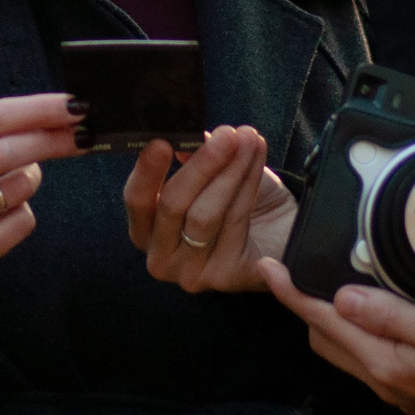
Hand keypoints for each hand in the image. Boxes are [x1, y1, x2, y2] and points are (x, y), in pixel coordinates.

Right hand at [0, 92, 80, 375]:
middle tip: (84, 133)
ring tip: (12, 184)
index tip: (76, 105)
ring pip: (20, 188)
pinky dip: (25, 212)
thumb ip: (5, 127)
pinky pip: (22, 222)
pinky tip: (3, 215)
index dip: (39, 109)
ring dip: (32, 179)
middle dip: (52, 138)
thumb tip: (68, 112)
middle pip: (8, 151)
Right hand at [122, 125, 295, 293]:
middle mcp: (162, 257)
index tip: (162, 142)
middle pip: (173, 206)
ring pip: (206, 216)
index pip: (137, 200)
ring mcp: (192, 273)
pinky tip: (259, 167)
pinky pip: (238, 226)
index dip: (147, 172)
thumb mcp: (211, 172)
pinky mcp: (228, 278)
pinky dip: (251, 189)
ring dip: (232, 171)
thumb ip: (193, 155)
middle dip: (201, 166)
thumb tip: (184, 137)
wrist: (277, 233)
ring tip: (249, 140)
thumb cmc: (235, 199)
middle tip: (225, 136)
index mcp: (146, 230)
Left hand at [257, 257, 414, 414]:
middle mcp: (382, 380)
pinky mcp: (410, 389)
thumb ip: (388, 314)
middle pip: (326, 339)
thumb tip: (341, 299)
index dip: (292, 293)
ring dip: (332, 320)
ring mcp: (396, 388)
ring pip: (346, 350)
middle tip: (302, 273)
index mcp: (384, 361)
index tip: (271, 268)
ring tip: (335, 287)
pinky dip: (359, 333)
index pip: (323, 321)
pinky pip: (369, 358)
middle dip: (307, 307)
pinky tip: (374, 315)